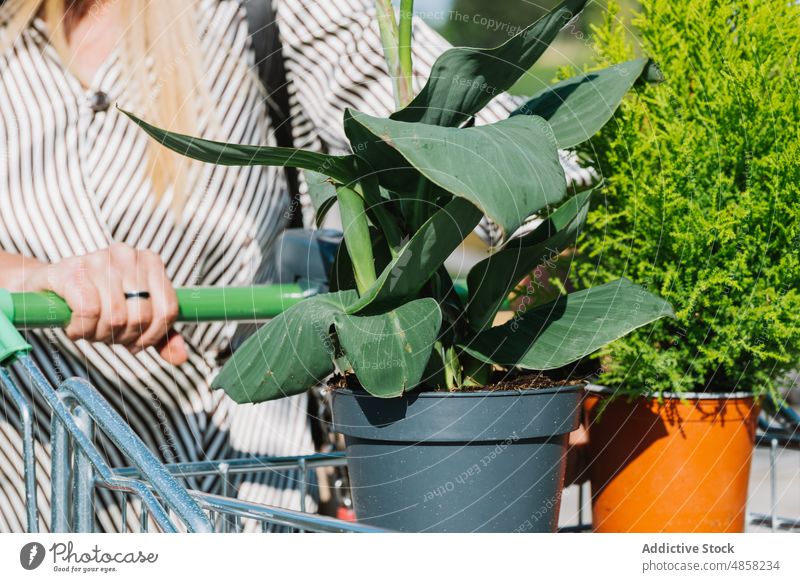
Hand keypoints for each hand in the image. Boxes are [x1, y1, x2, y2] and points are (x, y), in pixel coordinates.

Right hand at [23, 244, 187, 364]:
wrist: (47, 288)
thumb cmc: (96, 302)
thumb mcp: (133, 318)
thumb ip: (160, 336)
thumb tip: (180, 357)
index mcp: (150, 261)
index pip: (168, 309)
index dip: (153, 336)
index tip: (136, 343)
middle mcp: (127, 255)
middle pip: (142, 316)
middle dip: (124, 337)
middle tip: (107, 335)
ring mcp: (99, 259)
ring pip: (116, 317)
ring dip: (100, 335)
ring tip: (90, 329)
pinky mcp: (72, 270)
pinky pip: (88, 311)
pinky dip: (81, 329)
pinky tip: (75, 326)